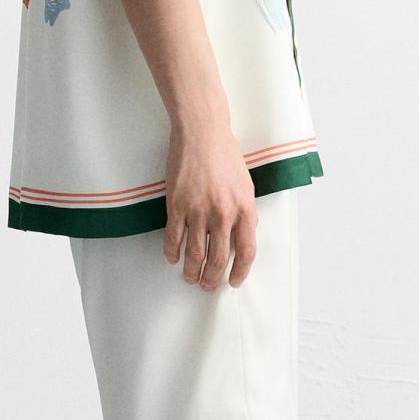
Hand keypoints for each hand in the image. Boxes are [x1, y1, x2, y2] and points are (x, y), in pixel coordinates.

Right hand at [163, 118, 257, 288]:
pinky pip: (173, 237)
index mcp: (244, 210)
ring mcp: (198, 210)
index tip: (233, 282)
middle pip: (219, 259)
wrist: (202, 134)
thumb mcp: (246, 186)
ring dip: (191, 271)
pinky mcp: (176, 205)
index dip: (240, 272)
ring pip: (194, 254)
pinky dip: (172, 252)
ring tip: (189, 278)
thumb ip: (245, 213)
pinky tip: (172, 258)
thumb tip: (241, 236)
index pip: (247, 252)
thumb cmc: (225, 156)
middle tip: (207, 285)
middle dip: (212, 279)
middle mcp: (223, 214)